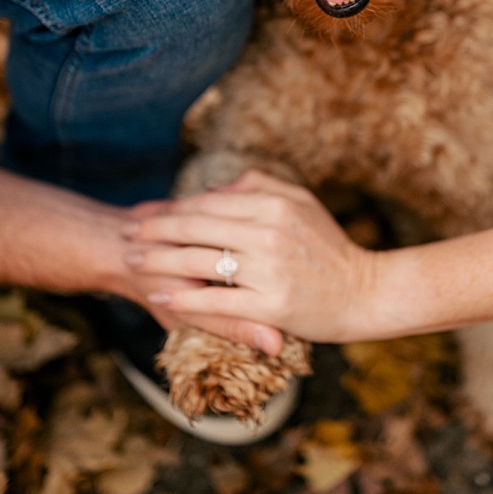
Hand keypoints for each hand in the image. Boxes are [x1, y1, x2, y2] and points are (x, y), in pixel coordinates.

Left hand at [122, 171, 377, 344]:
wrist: (366, 291)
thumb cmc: (330, 247)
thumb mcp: (300, 202)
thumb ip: (258, 187)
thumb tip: (214, 190)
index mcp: (274, 204)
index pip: (209, 204)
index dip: (171, 208)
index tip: (144, 213)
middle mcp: (270, 232)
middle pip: (197, 228)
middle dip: (155, 231)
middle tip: (126, 234)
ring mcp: (270, 270)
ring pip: (201, 262)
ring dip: (161, 262)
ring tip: (135, 263)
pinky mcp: (271, 306)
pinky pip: (218, 300)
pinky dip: (185, 299)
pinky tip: (161, 297)